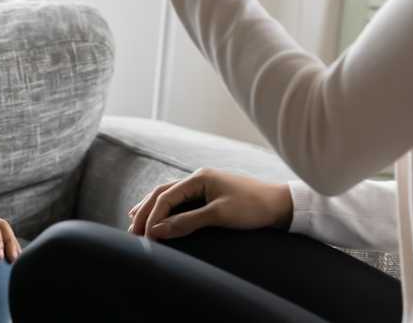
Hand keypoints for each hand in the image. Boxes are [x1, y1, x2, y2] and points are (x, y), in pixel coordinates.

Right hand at [127, 167, 293, 240]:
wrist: (280, 204)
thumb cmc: (252, 207)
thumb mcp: (219, 215)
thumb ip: (187, 222)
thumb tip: (158, 230)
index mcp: (199, 177)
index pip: (166, 196)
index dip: (152, 216)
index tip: (144, 235)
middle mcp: (198, 178)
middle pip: (163, 192)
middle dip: (145, 211)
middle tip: (132, 231)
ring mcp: (204, 185)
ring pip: (169, 195)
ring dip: (152, 208)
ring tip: (134, 221)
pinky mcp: (210, 194)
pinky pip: (180, 200)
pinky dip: (166, 208)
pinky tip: (160, 216)